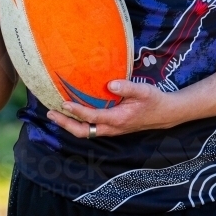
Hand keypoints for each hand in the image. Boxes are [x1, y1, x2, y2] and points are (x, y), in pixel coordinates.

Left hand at [46, 80, 183, 136]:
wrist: (164, 114)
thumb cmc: (154, 101)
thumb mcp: (144, 91)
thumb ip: (127, 87)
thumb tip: (109, 84)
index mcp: (118, 119)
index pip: (92, 117)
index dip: (77, 110)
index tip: (64, 103)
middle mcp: (111, 127)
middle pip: (83, 131)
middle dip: (65, 123)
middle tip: (51, 113)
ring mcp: (111, 129)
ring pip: (85, 132)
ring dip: (69, 124)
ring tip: (55, 114)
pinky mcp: (111, 127)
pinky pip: (91, 128)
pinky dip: (78, 123)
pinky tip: (72, 114)